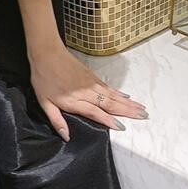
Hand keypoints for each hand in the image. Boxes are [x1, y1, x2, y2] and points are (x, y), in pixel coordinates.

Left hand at [28, 44, 148, 140]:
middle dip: (128, 111)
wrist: (46, 51)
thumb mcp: (44, 102)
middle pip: (110, 103)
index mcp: (75, 101)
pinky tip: (126, 96)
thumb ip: (57, 121)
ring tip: (141, 108)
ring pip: (113, 95)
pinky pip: (109, 87)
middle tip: (144, 116)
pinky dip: (119, 92)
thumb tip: (67, 137)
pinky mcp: (91, 75)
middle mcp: (87, 92)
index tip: (122, 127)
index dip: (109, 121)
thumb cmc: (43, 78)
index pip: (96, 113)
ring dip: (128, 102)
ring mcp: (91, 83)